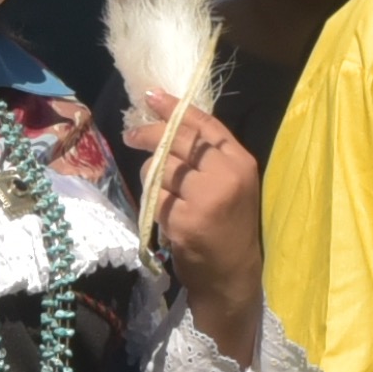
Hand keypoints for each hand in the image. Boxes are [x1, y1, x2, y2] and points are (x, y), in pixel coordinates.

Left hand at [141, 107, 265, 354]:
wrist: (231, 275)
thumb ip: (208, 156)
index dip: (175, 107)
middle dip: (149, 134)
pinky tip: (166, 215)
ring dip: (152, 176)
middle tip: (131, 135)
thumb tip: (167, 123)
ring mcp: (205, 197)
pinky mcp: (184, 219)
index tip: (150, 97)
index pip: (205, 124)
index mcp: (241, 162)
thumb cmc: (227, 226)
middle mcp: (226, 175)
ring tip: (162, 192)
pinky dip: (154, 203)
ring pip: (160, 167)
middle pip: (177, 140)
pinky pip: (155, 197)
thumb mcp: (230, 184)